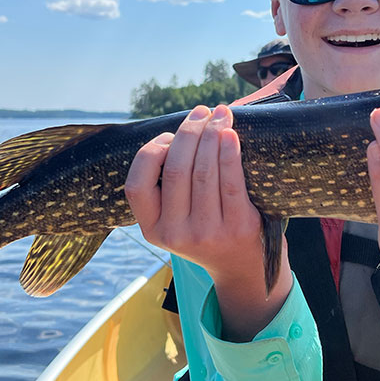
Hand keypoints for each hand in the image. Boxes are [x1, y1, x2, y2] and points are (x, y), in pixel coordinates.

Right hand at [125, 104, 290, 340]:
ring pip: (203, 171)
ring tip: (220, 114)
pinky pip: (231, 180)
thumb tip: (181, 130)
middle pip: (175, 169)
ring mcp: (207, 232)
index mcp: (152, 229)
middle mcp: (175, 234)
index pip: (136, 185)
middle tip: (201, 112)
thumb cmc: (207, 230)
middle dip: (189, 132)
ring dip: (211, 134)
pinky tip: (230, 134)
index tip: (170, 135)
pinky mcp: (237, 227)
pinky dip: (229, 152)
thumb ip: (168, 188)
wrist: (243, 269)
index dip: (151, 152)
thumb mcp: (176, 221)